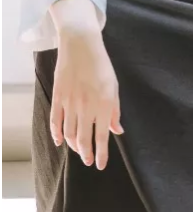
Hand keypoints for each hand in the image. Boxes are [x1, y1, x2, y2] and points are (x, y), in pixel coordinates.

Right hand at [50, 29, 122, 170]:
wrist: (81, 46)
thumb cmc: (101, 67)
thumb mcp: (114, 88)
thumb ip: (114, 111)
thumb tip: (117, 131)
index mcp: (104, 104)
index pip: (102, 136)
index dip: (101, 153)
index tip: (100, 165)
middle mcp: (86, 106)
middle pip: (83, 138)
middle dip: (86, 154)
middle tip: (88, 161)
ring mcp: (70, 102)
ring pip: (69, 132)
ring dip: (73, 145)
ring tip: (78, 150)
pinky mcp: (58, 96)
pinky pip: (55, 120)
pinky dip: (56, 133)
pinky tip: (59, 141)